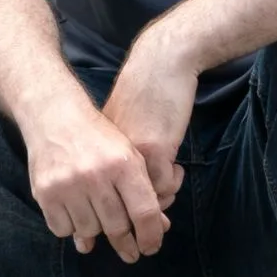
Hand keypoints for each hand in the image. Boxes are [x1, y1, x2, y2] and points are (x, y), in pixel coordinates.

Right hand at [23, 95, 172, 261]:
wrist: (56, 119)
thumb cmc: (100, 141)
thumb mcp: (129, 157)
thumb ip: (143, 193)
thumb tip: (158, 231)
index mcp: (124, 165)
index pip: (144, 212)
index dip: (151, 235)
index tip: (150, 248)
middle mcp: (96, 176)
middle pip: (117, 227)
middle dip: (126, 244)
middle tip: (130, 252)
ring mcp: (68, 185)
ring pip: (89, 231)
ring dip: (96, 231)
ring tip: (98, 219)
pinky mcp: (45, 193)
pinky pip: (62, 229)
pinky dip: (71, 228)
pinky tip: (75, 214)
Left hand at [103, 31, 197, 212]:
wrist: (161, 63)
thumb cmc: (145, 92)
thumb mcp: (122, 125)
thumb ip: (120, 154)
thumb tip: (126, 188)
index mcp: (98, 152)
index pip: (103, 195)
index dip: (121, 209)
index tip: (139, 209)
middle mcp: (108, 158)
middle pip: (120, 203)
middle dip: (142, 213)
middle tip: (160, 209)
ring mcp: (131, 156)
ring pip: (144, 199)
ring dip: (162, 196)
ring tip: (171, 180)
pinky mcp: (155, 151)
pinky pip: (163, 186)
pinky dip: (174, 182)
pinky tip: (178, 168)